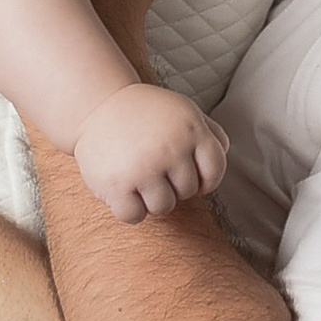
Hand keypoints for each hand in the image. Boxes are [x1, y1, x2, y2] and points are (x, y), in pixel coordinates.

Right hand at [73, 82, 229, 221]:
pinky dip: (129, 210)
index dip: (204, 179)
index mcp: (191, 129)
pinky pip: (134, 216)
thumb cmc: (145, 113)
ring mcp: (144, 167)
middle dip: (172, 184)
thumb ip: (210, 131)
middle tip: (152, 167)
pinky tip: (122, 190)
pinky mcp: (117, 184)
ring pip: (163, 207)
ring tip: (138, 178)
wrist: (96, 104)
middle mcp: (171, 148)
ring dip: (151, 198)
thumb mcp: (183, 110)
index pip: (215, 171)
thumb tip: (224, 152)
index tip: (186, 174)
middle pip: (188, 191)